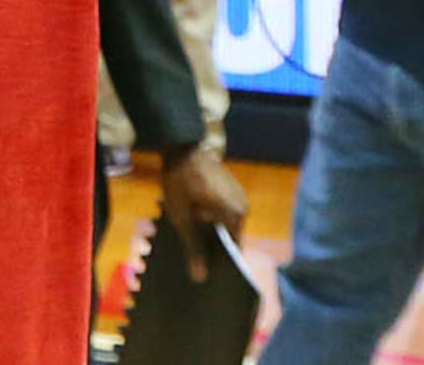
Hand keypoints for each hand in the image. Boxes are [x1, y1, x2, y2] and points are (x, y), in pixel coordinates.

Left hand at [153, 142, 246, 281]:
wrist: (181, 147)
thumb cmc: (180, 182)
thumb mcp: (182, 217)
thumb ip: (193, 247)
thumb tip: (200, 277)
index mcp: (236, 215)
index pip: (233, 250)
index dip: (220, 264)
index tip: (207, 276)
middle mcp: (244, 207)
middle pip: (230, 237)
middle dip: (214, 249)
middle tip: (196, 262)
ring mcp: (239, 196)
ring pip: (226, 225)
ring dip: (212, 233)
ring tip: (194, 244)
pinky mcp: (232, 189)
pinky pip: (225, 212)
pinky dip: (213, 220)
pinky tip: (197, 224)